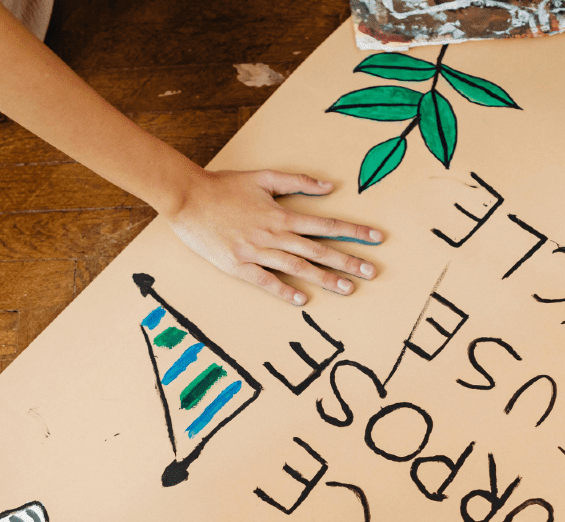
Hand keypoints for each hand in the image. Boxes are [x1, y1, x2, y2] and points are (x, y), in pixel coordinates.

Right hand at [167, 169, 382, 305]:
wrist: (188, 198)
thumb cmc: (224, 187)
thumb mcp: (263, 178)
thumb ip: (297, 182)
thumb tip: (329, 186)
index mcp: (281, 214)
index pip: (326, 224)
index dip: (353, 231)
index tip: (376, 239)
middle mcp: (274, 234)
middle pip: (318, 250)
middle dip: (347, 260)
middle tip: (372, 272)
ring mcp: (256, 251)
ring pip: (298, 267)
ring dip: (324, 278)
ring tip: (348, 289)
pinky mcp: (238, 265)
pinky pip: (265, 281)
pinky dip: (284, 291)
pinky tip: (302, 301)